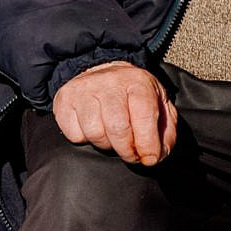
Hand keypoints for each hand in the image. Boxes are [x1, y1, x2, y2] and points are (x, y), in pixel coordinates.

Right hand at [52, 61, 178, 165]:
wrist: (100, 72)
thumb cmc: (132, 95)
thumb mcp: (158, 104)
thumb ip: (165, 130)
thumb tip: (157, 155)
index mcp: (137, 82)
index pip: (144, 117)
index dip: (148, 144)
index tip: (150, 158)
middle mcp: (109, 82)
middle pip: (118, 128)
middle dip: (127, 150)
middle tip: (131, 154)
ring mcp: (84, 90)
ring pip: (95, 133)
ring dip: (106, 144)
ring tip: (112, 138)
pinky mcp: (65, 100)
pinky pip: (74, 134)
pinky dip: (85, 139)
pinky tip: (93, 129)